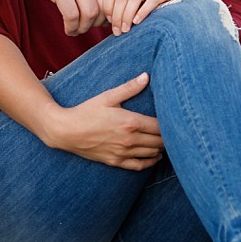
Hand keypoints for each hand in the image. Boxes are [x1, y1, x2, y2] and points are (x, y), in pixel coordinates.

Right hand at [3, 0, 115, 35]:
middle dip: (99, 23)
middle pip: (105, 6)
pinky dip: (72, 27)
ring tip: (76, 30)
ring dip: (84, 27)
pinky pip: (72, 15)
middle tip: (88, 29)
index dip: (112, 13)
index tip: (103, 24)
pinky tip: (67, 29)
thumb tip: (109, 10)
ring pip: (90, 13)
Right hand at [40, 73, 163, 168]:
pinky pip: (139, 165)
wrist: (66, 131)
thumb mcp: (107, 97)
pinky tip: (155, 156)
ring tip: (165, 142)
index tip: (175, 120)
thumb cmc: (86, 111)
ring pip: (152, 154)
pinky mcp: (116, 161)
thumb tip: (146, 76)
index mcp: (131, 122)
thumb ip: (129, 88)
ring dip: (161, 148)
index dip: (170, 124)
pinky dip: (150, 162)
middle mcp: (130, 140)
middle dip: (169, 137)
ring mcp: (123, 152)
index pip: (160, 126)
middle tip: (173, 131)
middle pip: (160, 141)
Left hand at [104, 0, 180, 34]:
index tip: (109, 22)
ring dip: (128, 15)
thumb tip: (98, 17)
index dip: (107, 7)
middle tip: (117, 31)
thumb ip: (117, 6)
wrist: (177, 15)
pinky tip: (137, 22)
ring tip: (126, 29)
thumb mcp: (130, 7)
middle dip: (117, 14)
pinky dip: (143, 11)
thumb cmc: (148, 13)